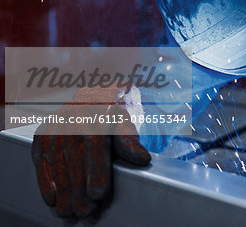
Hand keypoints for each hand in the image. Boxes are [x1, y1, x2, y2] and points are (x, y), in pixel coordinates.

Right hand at [31, 86, 150, 217]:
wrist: (88, 97)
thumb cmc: (108, 116)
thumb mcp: (123, 125)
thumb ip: (130, 143)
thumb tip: (142, 158)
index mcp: (97, 119)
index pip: (96, 149)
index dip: (97, 174)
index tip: (99, 194)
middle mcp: (73, 123)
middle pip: (75, 162)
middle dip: (79, 191)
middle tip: (86, 210)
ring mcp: (55, 130)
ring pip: (57, 166)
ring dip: (63, 192)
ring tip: (70, 211)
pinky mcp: (42, 137)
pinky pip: (41, 163)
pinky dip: (45, 183)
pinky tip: (52, 199)